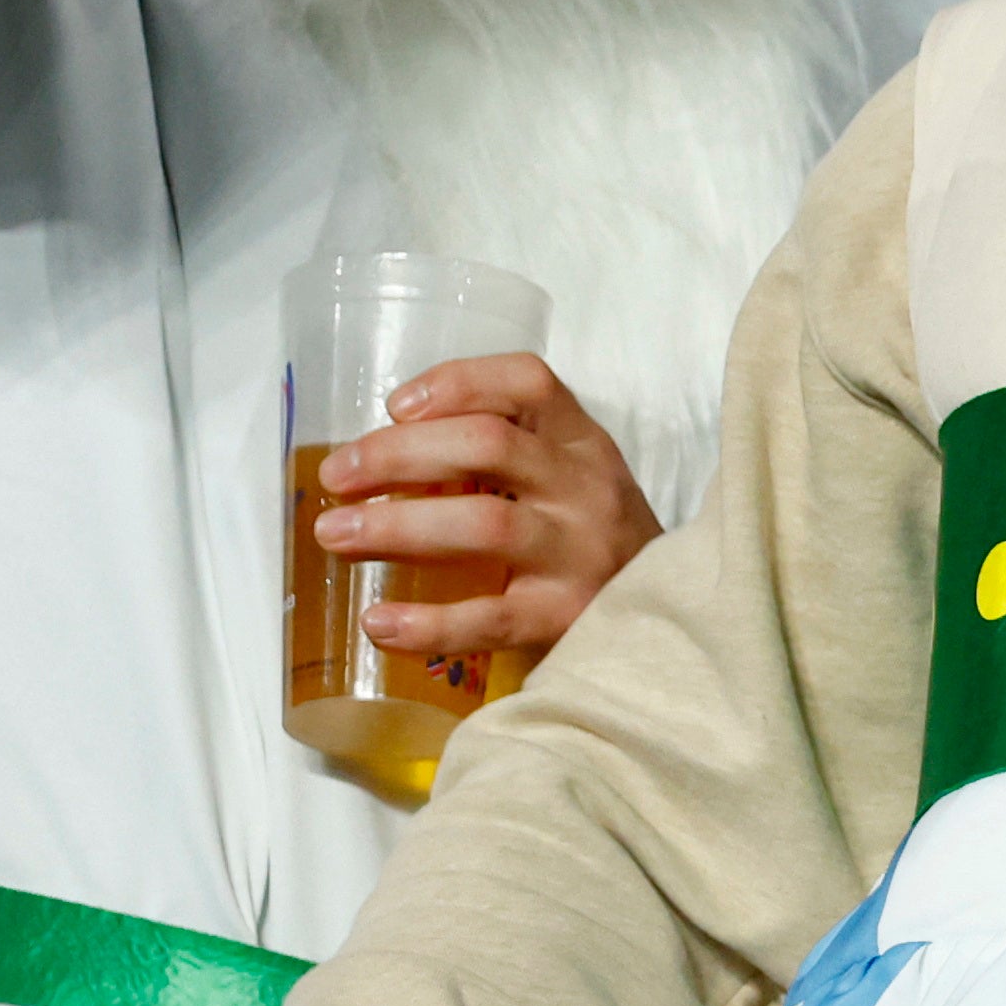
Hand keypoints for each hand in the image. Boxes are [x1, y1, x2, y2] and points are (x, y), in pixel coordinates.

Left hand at [316, 350, 661, 663]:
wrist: (670, 620)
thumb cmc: (592, 543)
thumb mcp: (571, 481)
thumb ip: (506, 460)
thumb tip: (380, 457)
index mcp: (583, 443)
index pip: (529, 383)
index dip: (457, 383)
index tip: (395, 406)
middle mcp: (586, 489)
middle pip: (489, 446)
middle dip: (398, 455)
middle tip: (336, 477)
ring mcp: (580, 554)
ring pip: (485, 525)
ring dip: (397, 526)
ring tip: (335, 534)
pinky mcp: (568, 618)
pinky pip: (490, 618)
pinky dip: (427, 622)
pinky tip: (378, 623)